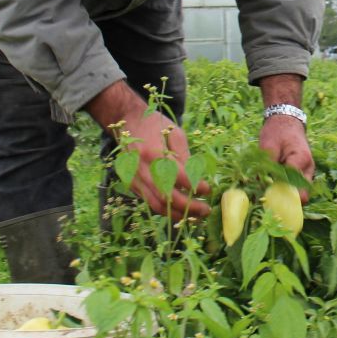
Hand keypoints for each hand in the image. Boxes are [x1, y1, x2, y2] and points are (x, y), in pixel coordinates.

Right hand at [87, 80, 209, 219]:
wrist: (128, 121)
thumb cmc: (155, 125)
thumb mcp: (175, 134)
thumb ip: (185, 157)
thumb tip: (197, 179)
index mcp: (155, 154)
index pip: (179, 178)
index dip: (196, 187)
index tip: (208, 189)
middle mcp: (143, 170)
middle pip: (168, 198)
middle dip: (190, 207)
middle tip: (206, 209)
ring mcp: (135, 179)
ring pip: (157, 206)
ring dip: (178, 214)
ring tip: (195, 216)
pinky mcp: (132, 185)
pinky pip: (150, 202)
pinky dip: (166, 209)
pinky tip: (180, 210)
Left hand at [257, 73, 314, 203]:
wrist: (286, 121)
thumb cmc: (277, 131)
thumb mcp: (268, 146)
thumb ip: (267, 167)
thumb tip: (262, 187)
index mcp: (300, 159)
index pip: (293, 185)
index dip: (280, 195)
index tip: (266, 202)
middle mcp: (308, 169)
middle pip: (301, 195)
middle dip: (285, 202)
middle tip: (268, 204)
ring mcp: (308, 173)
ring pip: (299, 194)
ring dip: (285, 197)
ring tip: (268, 197)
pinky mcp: (303, 175)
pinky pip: (295, 189)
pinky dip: (285, 192)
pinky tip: (272, 190)